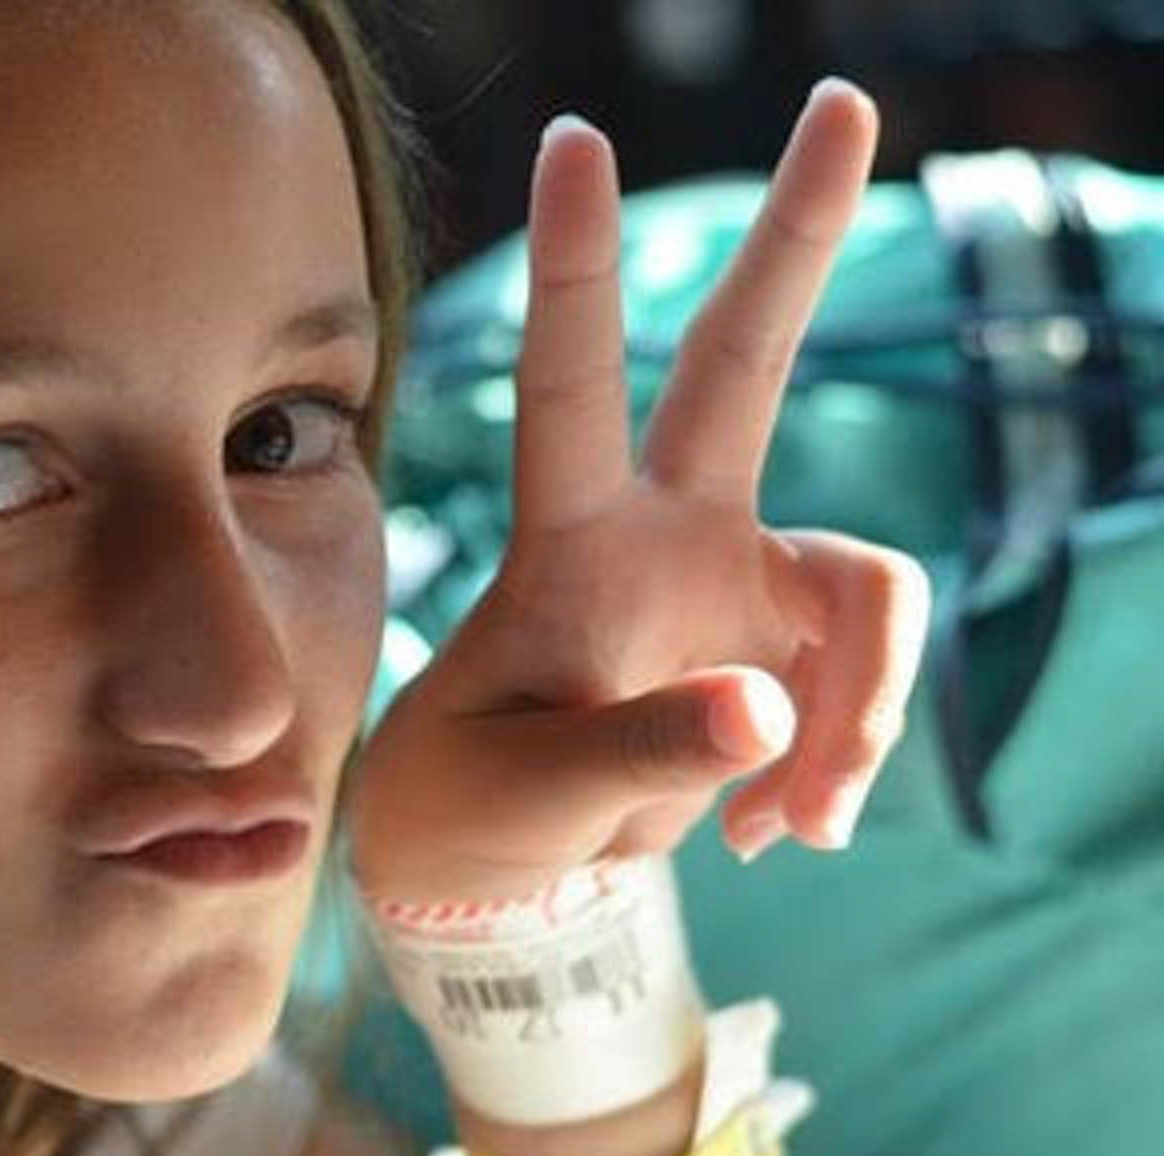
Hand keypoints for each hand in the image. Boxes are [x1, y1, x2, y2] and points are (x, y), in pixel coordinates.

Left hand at [351, 82, 927, 904]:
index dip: (573, 264)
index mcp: (565, 542)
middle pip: (741, 359)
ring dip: (859, 715)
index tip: (571, 140)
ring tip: (791, 826)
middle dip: (796, 233)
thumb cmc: (472, 808)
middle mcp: (660, 529)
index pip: (565, 383)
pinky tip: (784, 832)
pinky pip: (865, 685)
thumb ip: (635, 757)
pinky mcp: (787, 645)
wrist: (502, 872)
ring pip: (868, 588)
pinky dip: (844, 764)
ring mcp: (733, 577)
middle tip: (847, 98)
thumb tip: (767, 714)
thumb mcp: (521, 796)